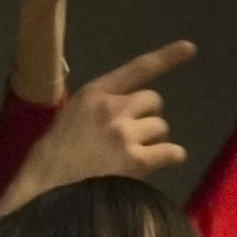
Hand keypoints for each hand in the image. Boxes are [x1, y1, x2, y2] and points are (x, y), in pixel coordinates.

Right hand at [2, 38, 196, 210]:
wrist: (46, 188)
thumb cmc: (51, 158)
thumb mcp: (69, 118)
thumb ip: (96, 110)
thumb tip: (123, 114)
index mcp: (93, 93)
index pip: (136, 69)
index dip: (166, 57)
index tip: (190, 47)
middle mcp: (112, 108)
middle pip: (153, 101)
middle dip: (147, 116)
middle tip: (134, 135)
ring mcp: (124, 133)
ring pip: (161, 127)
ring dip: (154, 140)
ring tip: (134, 155)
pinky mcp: (136, 160)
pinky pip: (171, 152)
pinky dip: (170, 157)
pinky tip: (157, 164)